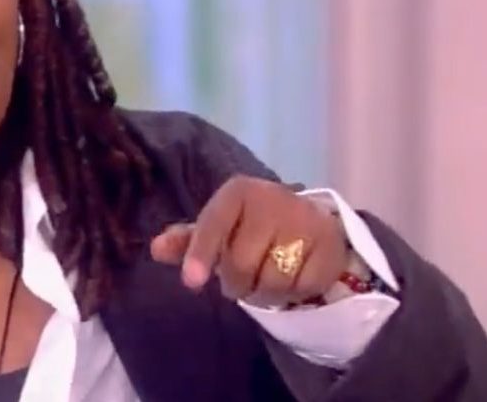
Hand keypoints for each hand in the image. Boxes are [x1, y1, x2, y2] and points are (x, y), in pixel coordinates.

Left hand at [150, 175, 349, 306]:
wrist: (309, 222)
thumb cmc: (252, 226)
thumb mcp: (218, 228)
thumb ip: (187, 240)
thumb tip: (156, 248)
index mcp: (238, 191)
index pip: (213, 223)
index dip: (201, 253)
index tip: (191, 281)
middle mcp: (273, 199)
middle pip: (241, 263)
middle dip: (235, 283)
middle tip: (239, 280)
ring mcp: (305, 221)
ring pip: (271, 281)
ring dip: (262, 293)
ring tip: (264, 278)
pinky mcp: (330, 245)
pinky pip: (300, 288)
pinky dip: (291, 294)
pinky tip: (290, 278)